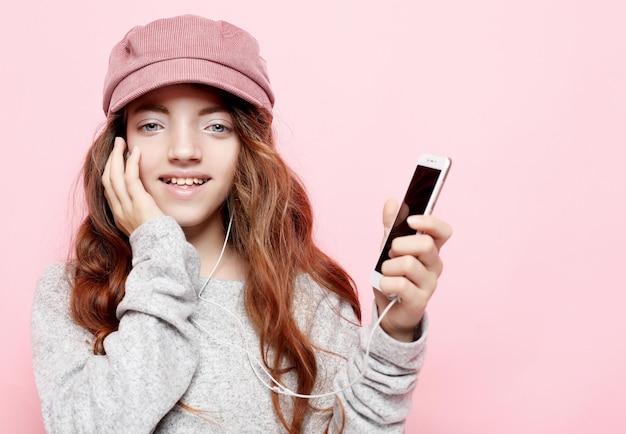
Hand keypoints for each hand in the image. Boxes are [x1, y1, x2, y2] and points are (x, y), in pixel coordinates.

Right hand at [102, 137, 163, 235]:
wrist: (162, 252)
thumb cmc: (159, 240)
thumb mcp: (146, 225)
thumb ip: (144, 211)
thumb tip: (148, 199)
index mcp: (120, 216)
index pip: (108, 189)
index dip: (109, 171)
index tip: (115, 159)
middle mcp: (120, 211)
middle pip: (107, 180)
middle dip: (110, 160)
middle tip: (116, 145)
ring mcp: (127, 208)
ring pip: (114, 177)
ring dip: (117, 157)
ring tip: (122, 143)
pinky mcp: (139, 204)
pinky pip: (130, 179)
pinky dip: (131, 163)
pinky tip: (135, 152)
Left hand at [374, 199, 451, 341]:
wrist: (389, 311)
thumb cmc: (393, 275)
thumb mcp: (388, 247)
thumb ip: (391, 226)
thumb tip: (392, 202)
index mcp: (430, 249)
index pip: (443, 231)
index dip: (430, 222)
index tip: (411, 221)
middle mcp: (434, 265)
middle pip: (426, 244)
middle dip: (400, 245)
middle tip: (390, 253)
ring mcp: (430, 284)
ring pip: (409, 264)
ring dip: (389, 266)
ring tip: (386, 273)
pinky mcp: (420, 301)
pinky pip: (400, 284)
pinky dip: (385, 283)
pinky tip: (386, 286)